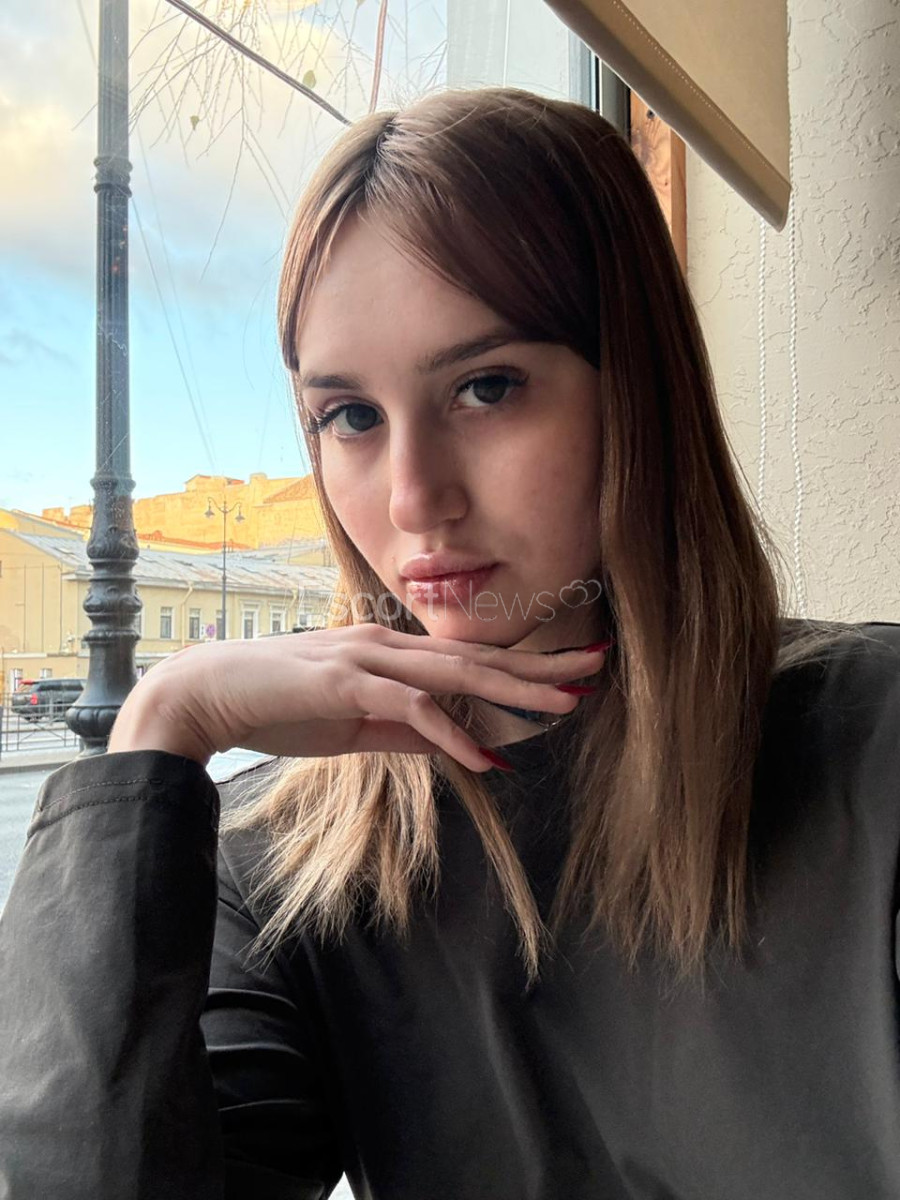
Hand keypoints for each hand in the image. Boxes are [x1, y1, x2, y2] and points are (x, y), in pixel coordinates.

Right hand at [108, 625, 608, 772]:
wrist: (211, 695)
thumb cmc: (279, 705)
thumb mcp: (355, 723)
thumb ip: (406, 729)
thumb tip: (458, 745)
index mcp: (394, 656)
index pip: (472, 660)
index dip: (524, 667)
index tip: (570, 675)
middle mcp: (389, 648)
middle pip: (479, 658)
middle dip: (540, 667)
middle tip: (596, 669)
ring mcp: (368, 661)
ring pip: (455, 673)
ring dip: (512, 690)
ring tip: (564, 705)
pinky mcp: (346, 683)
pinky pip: (410, 708)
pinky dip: (451, 734)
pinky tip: (485, 760)